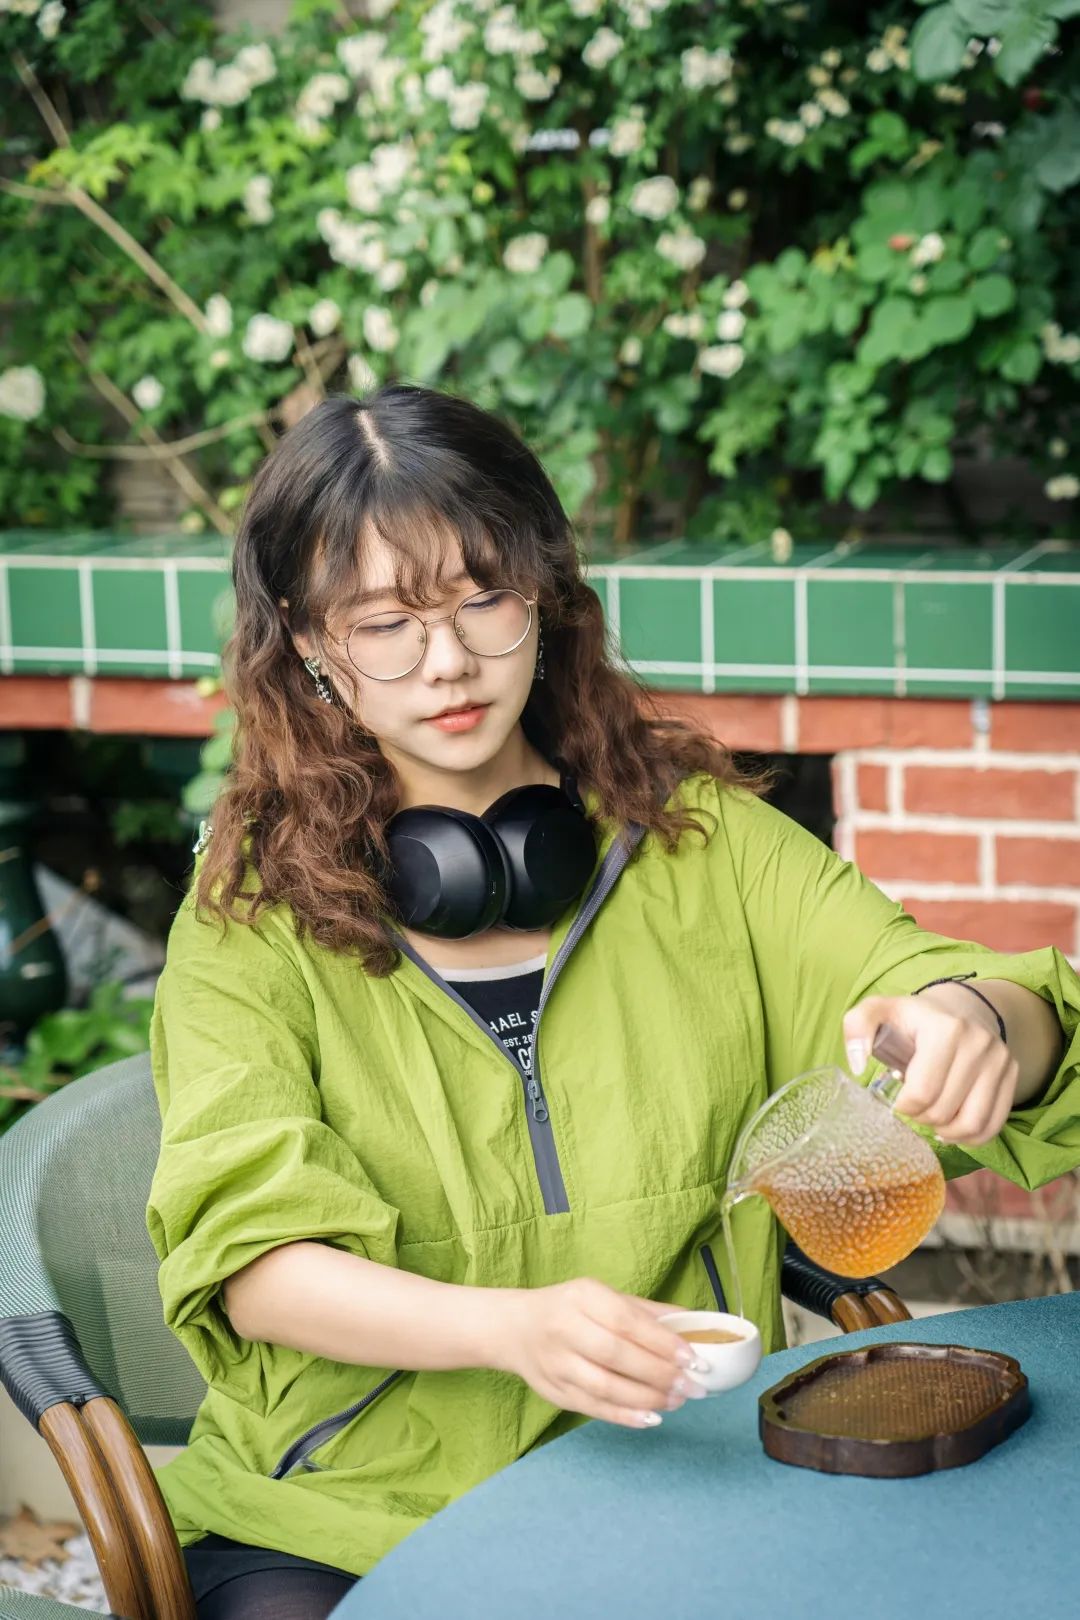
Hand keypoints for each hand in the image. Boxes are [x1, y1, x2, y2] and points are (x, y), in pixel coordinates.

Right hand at [490, 1277, 709, 1429]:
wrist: (516, 1328)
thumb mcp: (603, 1296)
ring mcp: (557, 1363)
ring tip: (677, 1401)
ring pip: (606, 1387)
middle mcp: (565, 1328)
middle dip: (660, 1374)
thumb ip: (645, 1312)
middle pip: (617, 1356)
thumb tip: (693, 1323)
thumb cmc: (570, 1309)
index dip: (661, 1342)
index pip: (626, 1321)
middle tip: (693, 1386)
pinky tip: (651, 1417)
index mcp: (582, 1297)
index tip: (693, 1358)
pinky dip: (625, 1416)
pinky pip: (593, 1408)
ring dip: (647, 1398)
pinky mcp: (554, 1392)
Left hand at [843, 988, 1018, 1145]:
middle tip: (914, 1107)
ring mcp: (1000, 1060)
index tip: (899, 1097)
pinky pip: (994, 1124)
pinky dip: (972, 1136)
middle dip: (922, 1117)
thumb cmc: (914, 1018)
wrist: (961, 1008)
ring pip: (972, 1123)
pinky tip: (953, 1127)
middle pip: (944, 1111)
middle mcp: (978, 1044)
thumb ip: (857, 1027)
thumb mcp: (879, 1011)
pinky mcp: (1012, 1075)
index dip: (905, 1105)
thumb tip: (856, 1064)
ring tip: (932, 1119)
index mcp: (945, 1029)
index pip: (923, 1092)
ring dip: (947, 1131)